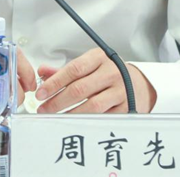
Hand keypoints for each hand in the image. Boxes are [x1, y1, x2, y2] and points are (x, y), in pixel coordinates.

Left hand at [34, 48, 156, 113]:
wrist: (138, 84)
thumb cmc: (109, 73)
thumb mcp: (88, 65)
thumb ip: (64, 70)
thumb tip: (42, 72)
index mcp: (99, 58)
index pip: (73, 69)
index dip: (54, 82)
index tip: (41, 93)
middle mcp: (111, 72)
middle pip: (80, 89)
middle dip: (57, 101)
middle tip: (43, 108)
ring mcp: (120, 91)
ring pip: (91, 105)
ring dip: (69, 113)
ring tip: (55, 117)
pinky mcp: (125, 108)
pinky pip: (102, 116)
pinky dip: (85, 121)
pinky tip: (73, 123)